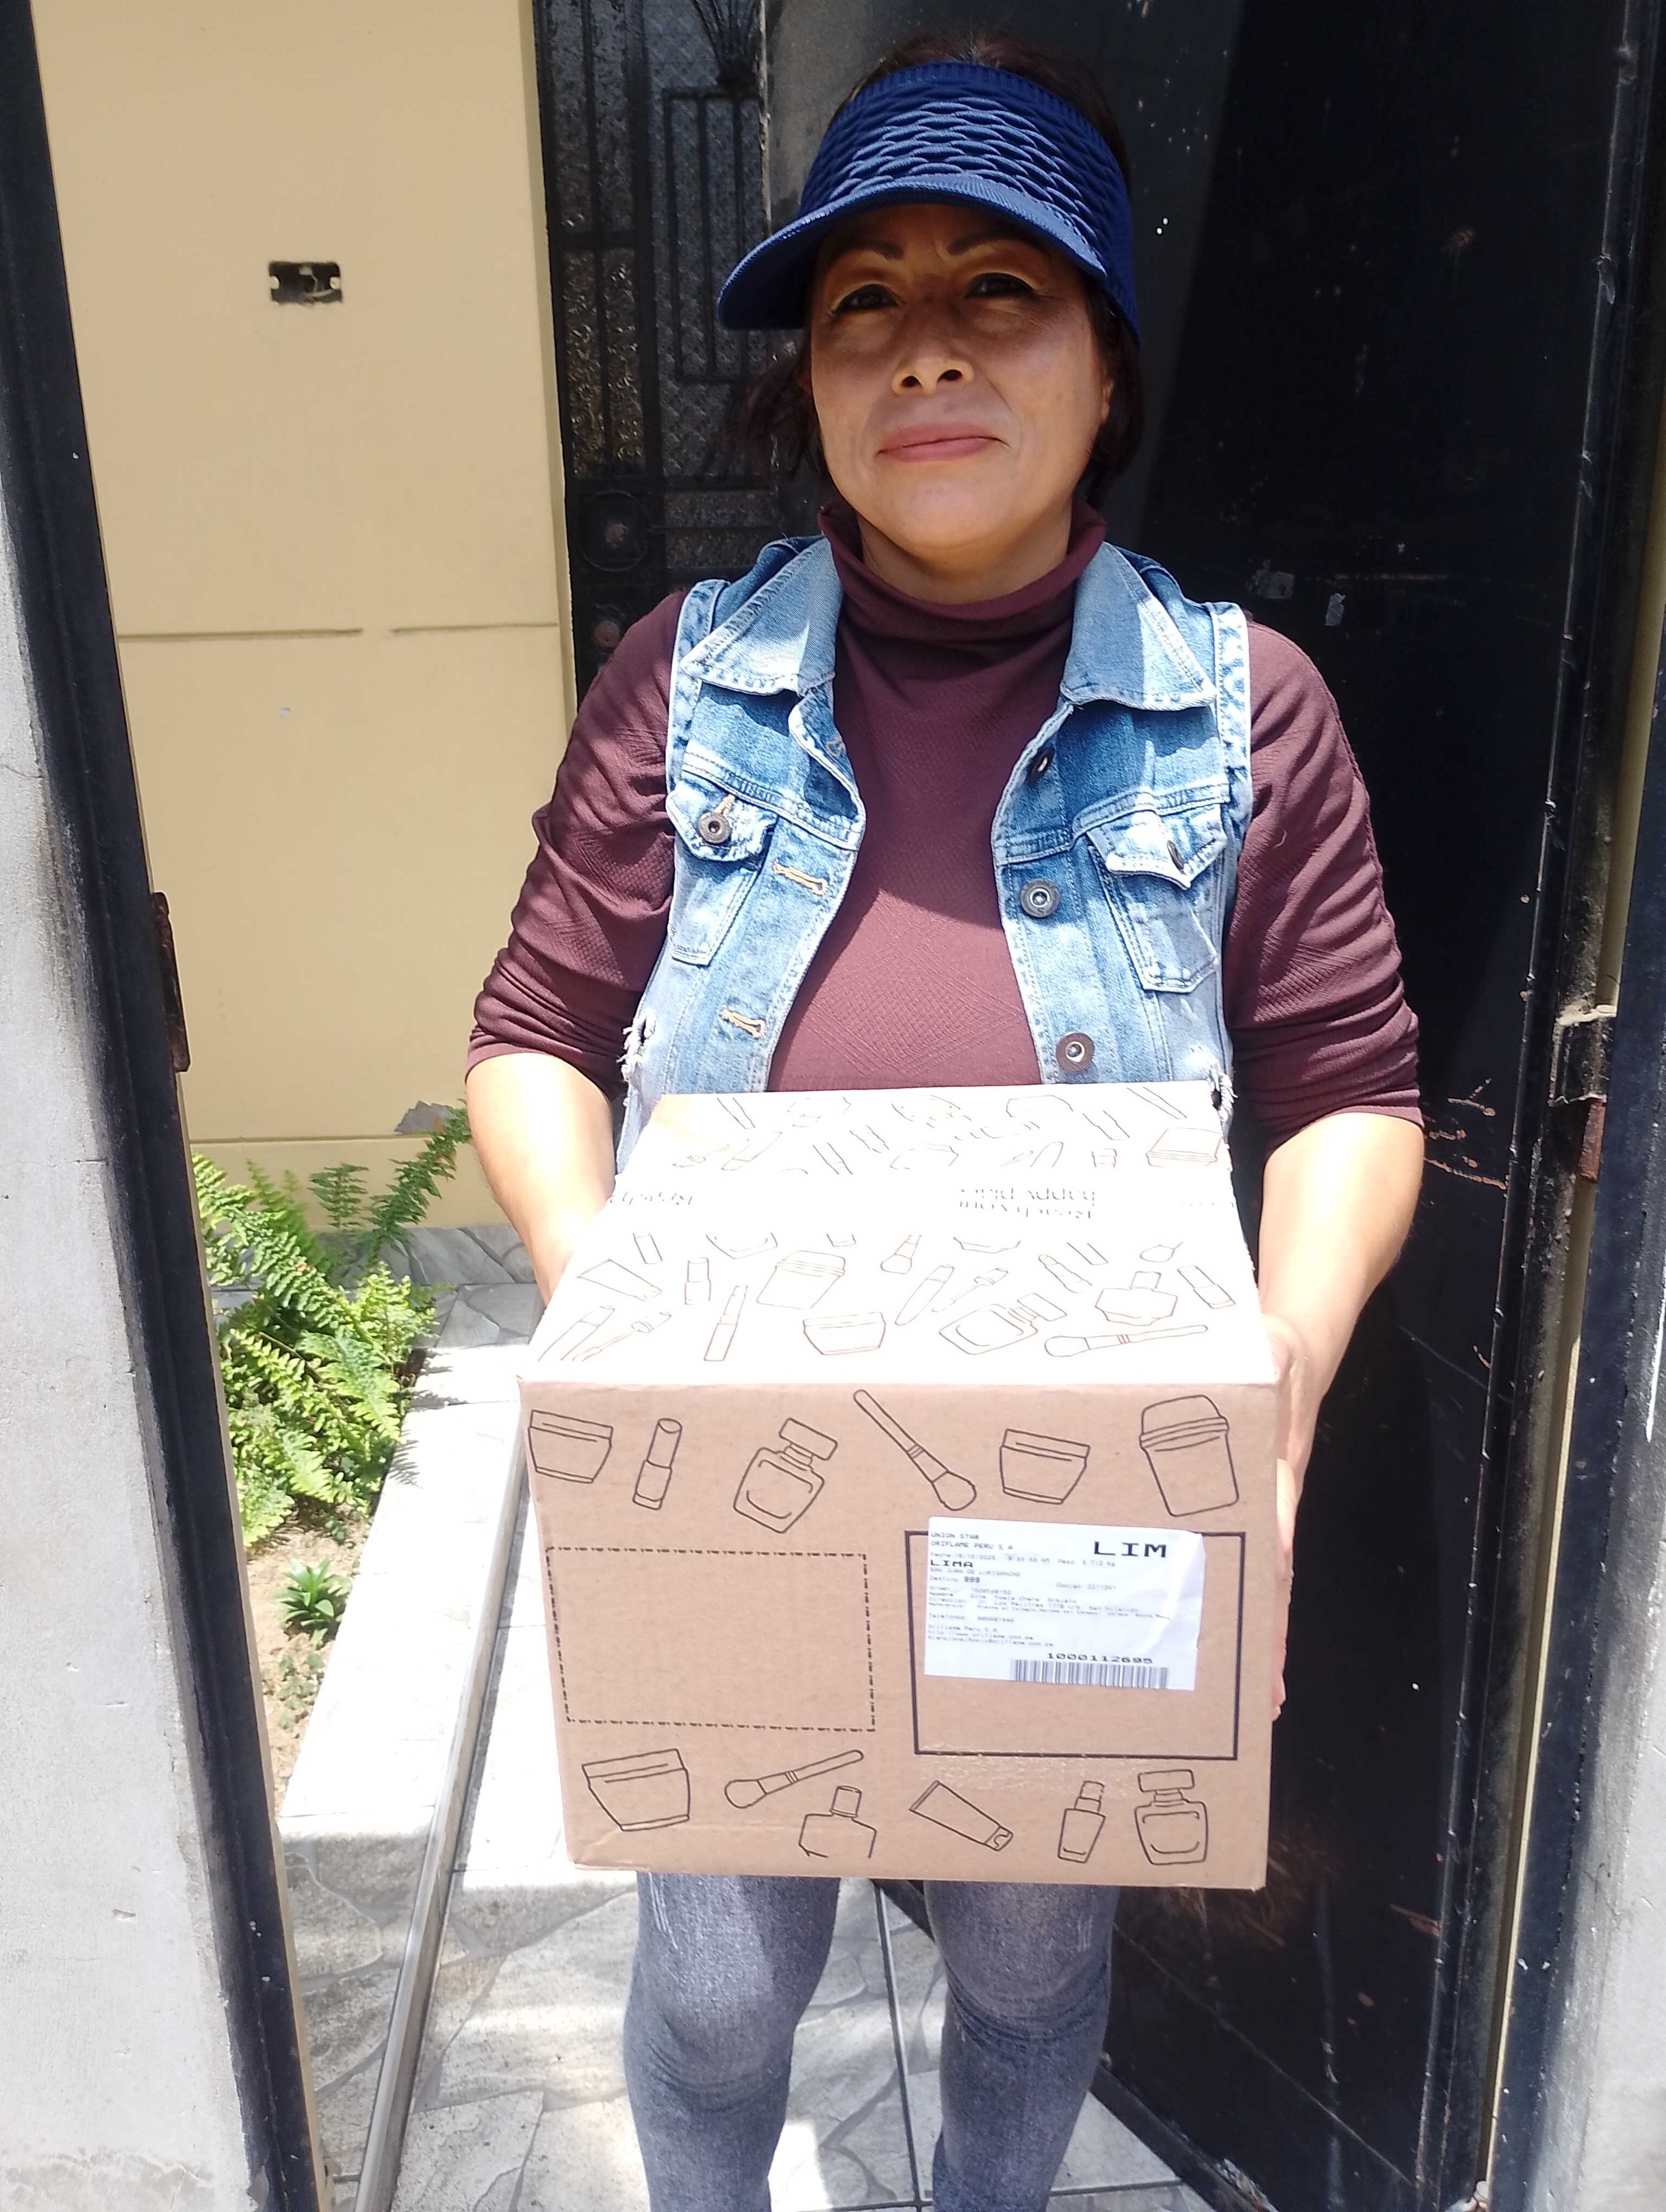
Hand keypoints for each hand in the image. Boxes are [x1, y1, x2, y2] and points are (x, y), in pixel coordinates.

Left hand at [1259, 1311, 1314, 1719]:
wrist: (1293, 1351)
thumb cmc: (1274, 1352)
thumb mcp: (1272, 1343)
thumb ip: (1270, 1347)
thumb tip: (1269, 1347)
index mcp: (1276, 1458)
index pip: (1276, 1507)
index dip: (1270, 1545)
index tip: (1266, 1588)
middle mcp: (1275, 1495)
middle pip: (1274, 1569)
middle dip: (1268, 1627)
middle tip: (1261, 1690)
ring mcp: (1265, 1510)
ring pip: (1266, 1580)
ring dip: (1262, 1635)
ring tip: (1257, 1698)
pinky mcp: (1251, 1513)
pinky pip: (1251, 1566)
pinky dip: (1253, 1609)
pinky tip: (1246, 1653)